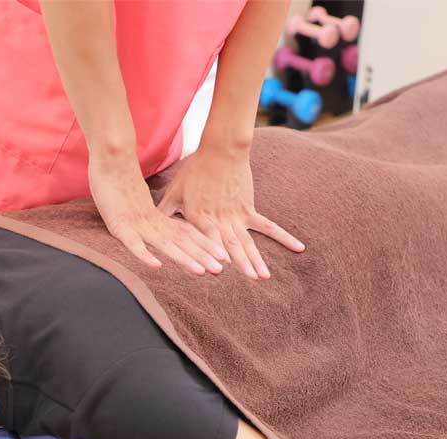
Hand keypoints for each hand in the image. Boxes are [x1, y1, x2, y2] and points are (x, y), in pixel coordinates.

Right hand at [88, 150, 229, 275]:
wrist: (112, 157)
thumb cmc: (123, 180)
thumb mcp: (141, 203)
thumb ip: (154, 216)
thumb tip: (166, 225)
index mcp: (159, 218)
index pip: (187, 233)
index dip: (205, 245)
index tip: (224, 257)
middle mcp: (153, 222)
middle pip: (181, 241)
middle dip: (201, 256)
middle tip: (221, 269)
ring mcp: (137, 223)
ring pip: (165, 244)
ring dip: (183, 258)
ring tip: (200, 272)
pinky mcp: (119, 225)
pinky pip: (133, 243)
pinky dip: (144, 255)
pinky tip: (156, 266)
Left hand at [158, 145, 304, 279]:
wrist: (221, 150)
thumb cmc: (194, 171)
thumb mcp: (174, 192)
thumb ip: (164, 211)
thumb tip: (147, 224)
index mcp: (200, 218)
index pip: (205, 240)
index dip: (210, 255)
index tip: (217, 272)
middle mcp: (220, 220)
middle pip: (231, 244)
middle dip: (241, 263)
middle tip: (250, 281)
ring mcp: (237, 216)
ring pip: (248, 241)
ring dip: (257, 258)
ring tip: (264, 277)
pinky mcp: (250, 209)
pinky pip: (268, 227)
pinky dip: (283, 238)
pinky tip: (298, 248)